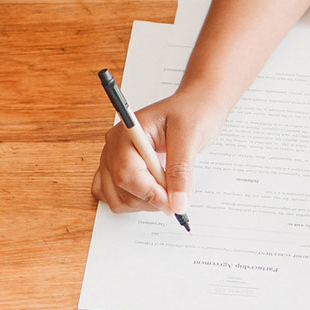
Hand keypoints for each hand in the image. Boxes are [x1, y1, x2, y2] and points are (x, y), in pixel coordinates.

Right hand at [90, 94, 219, 216]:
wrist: (195, 106)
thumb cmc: (192, 113)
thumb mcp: (191, 137)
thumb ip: (181, 171)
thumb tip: (177, 203)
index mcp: (129, 131)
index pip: (127, 173)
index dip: (150, 193)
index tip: (172, 202)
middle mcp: (115, 144)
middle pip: (120, 188)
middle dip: (149, 199)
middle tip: (175, 194)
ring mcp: (114, 157)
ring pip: (116, 198)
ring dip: (142, 203)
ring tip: (165, 189)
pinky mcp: (118, 168)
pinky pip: (114, 195)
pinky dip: (134, 202)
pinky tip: (153, 193)